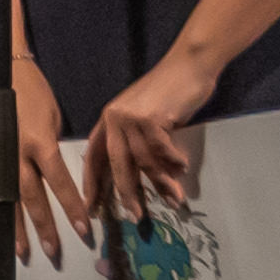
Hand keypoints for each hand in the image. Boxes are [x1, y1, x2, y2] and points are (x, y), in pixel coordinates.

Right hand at [0, 56, 91, 263]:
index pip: (60, 183)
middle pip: (32, 197)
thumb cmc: (32, 91)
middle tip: (54, 250)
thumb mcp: (52, 118)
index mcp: (41, 142)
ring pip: (7, 198)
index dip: (72, 208)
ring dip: (16, 225)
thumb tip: (56, 173)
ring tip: (23, 249)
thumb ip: (52, 148)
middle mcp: (17, 153)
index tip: (84, 229)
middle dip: (45, 226)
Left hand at [79, 41, 220, 225]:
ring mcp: (131, 117)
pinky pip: (163, 150)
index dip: (92, 183)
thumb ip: (137, 141)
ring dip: (162, 182)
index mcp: (107, 120)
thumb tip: (144, 175)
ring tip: (175, 199)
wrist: (189, 65)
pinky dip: (174, 161)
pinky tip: (184, 167)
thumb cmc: (169, 92)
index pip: (94, 157)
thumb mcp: (144, 116)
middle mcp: (113, 119)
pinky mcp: (151, 117)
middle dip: (126, 193)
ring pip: (144, 161)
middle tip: (135, 215)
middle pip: (117, 165)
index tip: (91, 207)